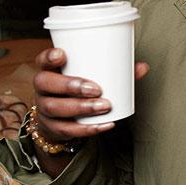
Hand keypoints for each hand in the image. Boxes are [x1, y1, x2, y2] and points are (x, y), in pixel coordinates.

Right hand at [33, 48, 149, 141]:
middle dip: (70, 85)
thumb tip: (143, 67)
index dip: (49, 56)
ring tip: (105, 106)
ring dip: (81, 107)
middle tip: (97, 89)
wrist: (63, 120)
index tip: (63, 54)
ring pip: (55, 108)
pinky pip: (66, 130)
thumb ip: (117, 71)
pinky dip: (87, 128)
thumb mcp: (92, 77)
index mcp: (51, 70)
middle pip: (45, 83)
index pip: (42, 60)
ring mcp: (44, 109)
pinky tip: (105, 124)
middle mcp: (42, 89)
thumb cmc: (80, 90)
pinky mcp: (52, 128)